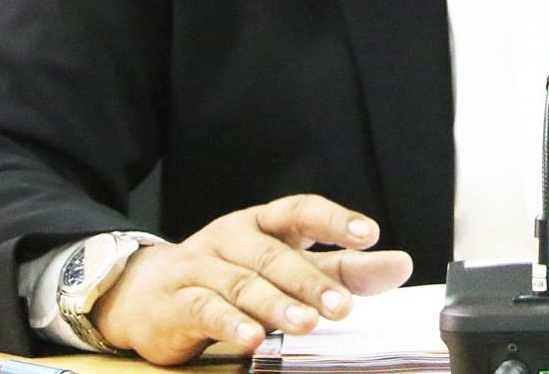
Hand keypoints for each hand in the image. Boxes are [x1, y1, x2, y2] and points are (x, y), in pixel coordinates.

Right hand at [91, 193, 413, 363]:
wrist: (148, 295)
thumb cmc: (230, 276)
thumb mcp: (286, 267)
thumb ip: (342, 269)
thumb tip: (400, 264)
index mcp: (263, 222)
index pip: (301, 210)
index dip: (334, 220)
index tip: (368, 234)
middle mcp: (232, 236)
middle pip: (275, 254)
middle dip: (311, 281)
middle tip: (343, 307)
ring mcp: (202, 266)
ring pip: (243, 283)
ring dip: (277, 304)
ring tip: (307, 324)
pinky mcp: (178, 300)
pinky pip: (206, 308)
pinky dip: (231, 323)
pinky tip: (253, 338)